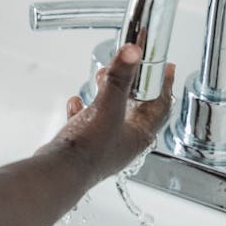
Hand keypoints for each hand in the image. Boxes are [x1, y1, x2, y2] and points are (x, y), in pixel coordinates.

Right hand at [42, 44, 174, 183]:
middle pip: (136, 108)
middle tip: (129, 67)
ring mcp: (103, 146)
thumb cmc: (89, 148)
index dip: (164, 84)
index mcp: (139, 135)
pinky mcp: (83, 148)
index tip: (165, 67)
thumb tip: (133, 51)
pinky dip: (83, 110)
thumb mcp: (108, 105)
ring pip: (111, 114)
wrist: (59, 173)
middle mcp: (124, 143)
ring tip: (100, 79)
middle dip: (132, 84)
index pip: (161, 105)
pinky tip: (76, 102)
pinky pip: (86, 124)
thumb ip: (120, 77)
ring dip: (107, 94)